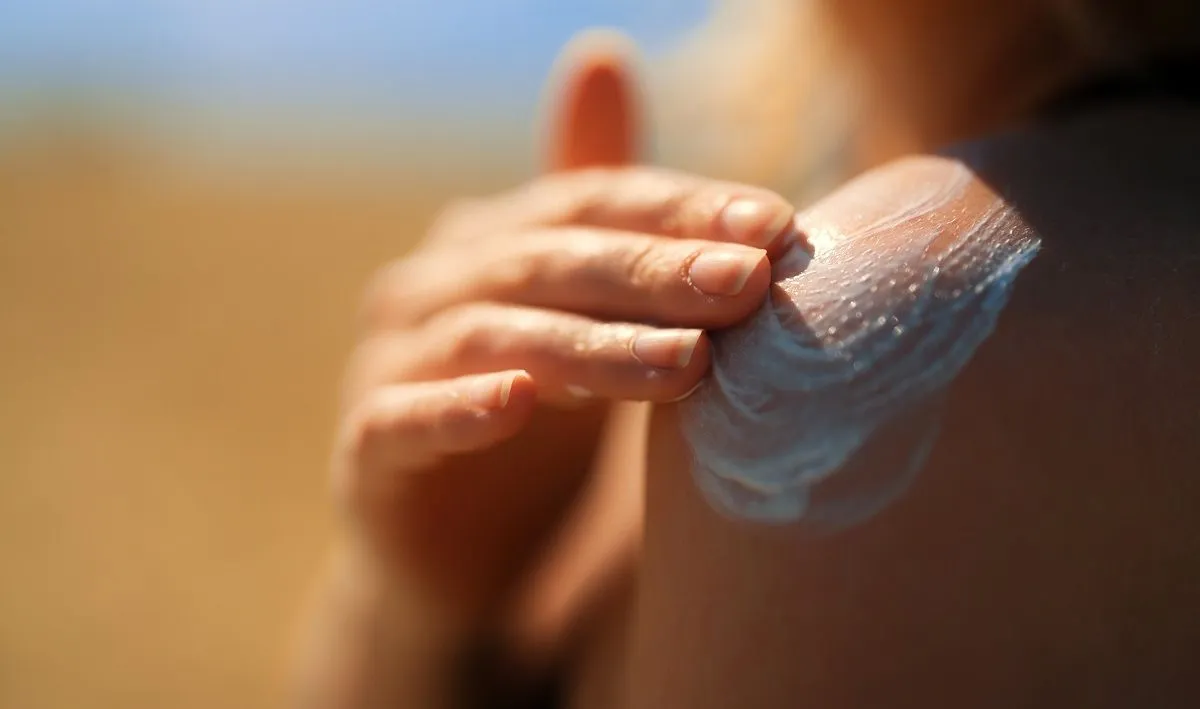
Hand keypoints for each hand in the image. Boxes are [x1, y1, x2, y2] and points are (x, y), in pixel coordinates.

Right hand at [313, 32, 799, 681]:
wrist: (462, 554)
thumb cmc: (539, 424)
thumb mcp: (586, 317)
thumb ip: (604, 215)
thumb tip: (600, 50)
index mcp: (491, 242)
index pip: (588, 203)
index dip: (678, 209)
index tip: (776, 225)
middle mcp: (433, 286)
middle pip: (547, 261)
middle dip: (651, 270)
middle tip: (746, 284)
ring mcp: (390, 364)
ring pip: (492, 337)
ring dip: (591, 347)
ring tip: (687, 362)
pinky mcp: (365, 451)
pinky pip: (404, 421)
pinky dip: (459, 408)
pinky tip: (518, 404)